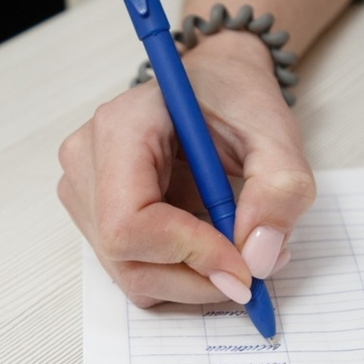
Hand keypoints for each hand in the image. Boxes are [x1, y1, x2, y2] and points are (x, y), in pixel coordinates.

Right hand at [58, 32, 314, 307]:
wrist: (213, 85)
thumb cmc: (234, 96)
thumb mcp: (276, 130)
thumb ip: (280, 188)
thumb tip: (258, 257)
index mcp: (121, 127)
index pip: (128, 222)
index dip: (187, 254)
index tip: (243, 264)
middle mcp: (87, 160)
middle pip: (125, 257)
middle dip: (197, 276)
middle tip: (253, 264)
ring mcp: (83, 190)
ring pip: (130, 274)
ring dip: (192, 278)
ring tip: (234, 244)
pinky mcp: (93, 215)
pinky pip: (133, 271)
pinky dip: (180, 273)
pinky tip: (205, 241)